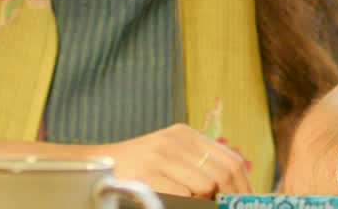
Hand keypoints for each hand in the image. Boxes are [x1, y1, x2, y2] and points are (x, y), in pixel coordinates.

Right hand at [85, 123, 249, 197]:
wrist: (92, 169)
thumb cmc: (134, 170)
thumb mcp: (169, 159)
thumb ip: (197, 167)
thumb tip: (232, 189)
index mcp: (185, 135)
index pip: (231, 160)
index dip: (243, 186)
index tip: (246, 204)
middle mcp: (175, 141)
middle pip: (223, 173)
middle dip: (229, 198)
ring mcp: (160, 156)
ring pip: (206, 186)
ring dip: (203, 202)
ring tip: (191, 204)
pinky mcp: (147, 174)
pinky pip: (183, 196)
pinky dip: (185, 205)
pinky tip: (173, 204)